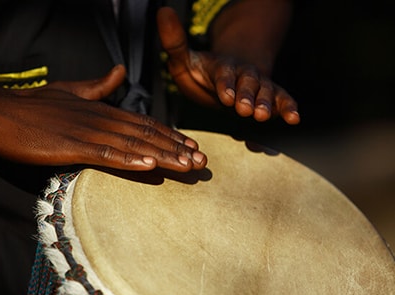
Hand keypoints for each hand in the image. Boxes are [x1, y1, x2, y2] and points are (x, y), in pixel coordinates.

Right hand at [0, 65, 206, 171]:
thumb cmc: (31, 106)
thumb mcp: (69, 91)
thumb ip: (98, 85)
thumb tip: (119, 72)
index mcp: (101, 109)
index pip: (143, 123)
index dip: (170, 135)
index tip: (191, 146)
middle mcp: (100, 118)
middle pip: (146, 134)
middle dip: (177, 148)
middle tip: (202, 161)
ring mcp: (86, 132)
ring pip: (133, 145)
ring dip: (163, 156)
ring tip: (188, 166)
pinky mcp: (70, 146)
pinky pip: (105, 154)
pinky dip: (129, 160)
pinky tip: (149, 167)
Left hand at [157, 6, 299, 124]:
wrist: (227, 77)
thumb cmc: (203, 72)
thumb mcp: (183, 58)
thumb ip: (174, 42)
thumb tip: (164, 12)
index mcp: (221, 67)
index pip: (223, 75)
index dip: (225, 85)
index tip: (225, 96)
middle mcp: (242, 74)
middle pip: (247, 83)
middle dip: (247, 96)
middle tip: (246, 109)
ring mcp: (258, 84)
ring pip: (265, 91)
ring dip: (266, 103)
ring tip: (263, 115)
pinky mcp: (271, 95)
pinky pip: (282, 99)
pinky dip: (288, 108)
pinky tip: (293, 118)